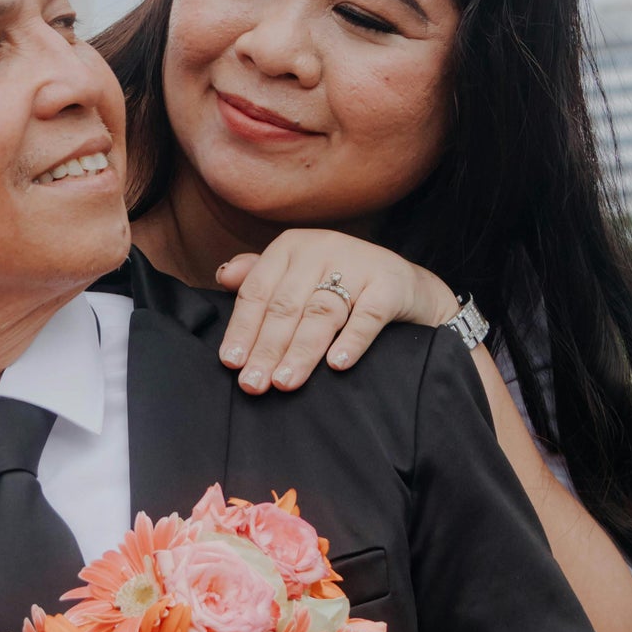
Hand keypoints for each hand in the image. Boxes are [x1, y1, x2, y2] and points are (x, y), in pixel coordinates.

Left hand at [214, 232, 458, 393]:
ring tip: (285, 382)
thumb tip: (222, 276)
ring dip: (301, 351)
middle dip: (267, 348)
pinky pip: (368, 315)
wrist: (409, 288)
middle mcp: (322, 248)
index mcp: (291, 247)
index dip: (242, 329)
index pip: (258, 291)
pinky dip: (352, 341)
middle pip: (286, 306)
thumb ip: (261, 278)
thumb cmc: (343, 287)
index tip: (231, 363)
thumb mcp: (299, 277)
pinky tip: (336, 365)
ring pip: (321, 313)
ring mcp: (358, 263)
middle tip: (253, 384)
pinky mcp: (391, 283)